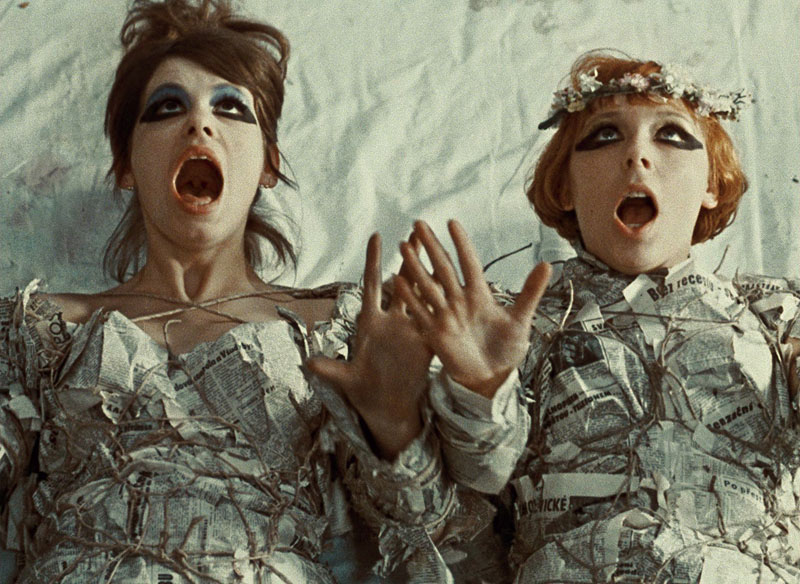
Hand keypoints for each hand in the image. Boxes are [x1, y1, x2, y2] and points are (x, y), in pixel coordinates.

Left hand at [307, 233, 432, 458]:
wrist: (387, 408)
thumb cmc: (363, 391)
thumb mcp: (346, 379)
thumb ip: (329, 369)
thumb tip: (307, 362)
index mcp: (370, 323)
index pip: (372, 285)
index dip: (374, 261)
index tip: (377, 235)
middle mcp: (392, 321)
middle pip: (401, 281)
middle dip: (408, 256)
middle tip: (416, 229)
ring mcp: (410, 330)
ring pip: (422, 295)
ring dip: (430, 272)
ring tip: (439, 248)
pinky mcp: (426, 342)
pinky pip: (435, 319)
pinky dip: (443, 302)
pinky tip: (455, 284)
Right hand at [395, 220, 550, 398]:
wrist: (492, 377)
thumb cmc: (507, 348)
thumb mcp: (522, 319)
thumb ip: (531, 292)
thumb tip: (547, 264)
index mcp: (480, 294)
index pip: (469, 263)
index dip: (461, 243)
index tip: (452, 222)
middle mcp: (460, 301)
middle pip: (443, 268)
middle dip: (432, 247)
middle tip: (418, 224)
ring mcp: (446, 315)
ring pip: (428, 286)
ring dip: (415, 267)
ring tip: (403, 246)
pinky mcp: (436, 333)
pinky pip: (420, 313)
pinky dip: (410, 299)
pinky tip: (398, 283)